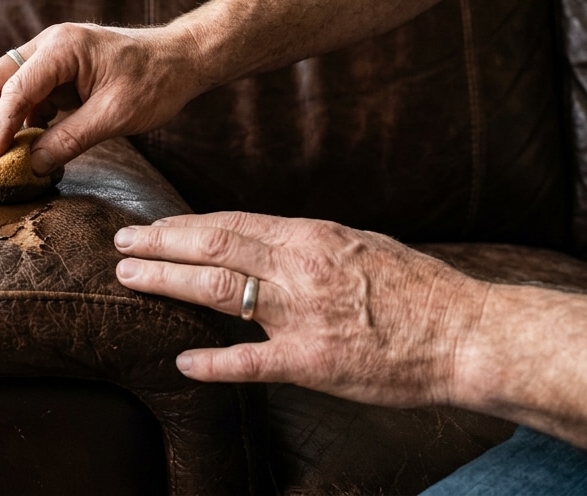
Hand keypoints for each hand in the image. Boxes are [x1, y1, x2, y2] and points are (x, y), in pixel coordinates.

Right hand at [0, 22, 204, 173]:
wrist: (182, 60)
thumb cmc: (155, 81)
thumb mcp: (114, 116)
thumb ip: (69, 140)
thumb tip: (33, 165)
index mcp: (62, 47)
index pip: (14, 89)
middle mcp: (50, 44)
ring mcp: (53, 55)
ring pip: (8, 85)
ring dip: (0, 118)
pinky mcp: (59, 70)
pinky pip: (29, 93)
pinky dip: (22, 118)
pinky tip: (27, 144)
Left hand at [113, 212, 490, 407]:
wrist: (466, 332)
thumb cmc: (417, 289)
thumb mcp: (358, 245)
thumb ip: (307, 244)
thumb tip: (262, 240)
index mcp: (309, 237)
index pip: (230, 223)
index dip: (182, 225)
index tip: (149, 226)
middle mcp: (298, 268)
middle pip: (212, 247)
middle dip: (159, 244)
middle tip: (120, 245)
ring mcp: (302, 314)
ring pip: (218, 290)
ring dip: (166, 281)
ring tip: (129, 278)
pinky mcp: (312, 361)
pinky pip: (251, 361)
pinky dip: (212, 362)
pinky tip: (182, 362)